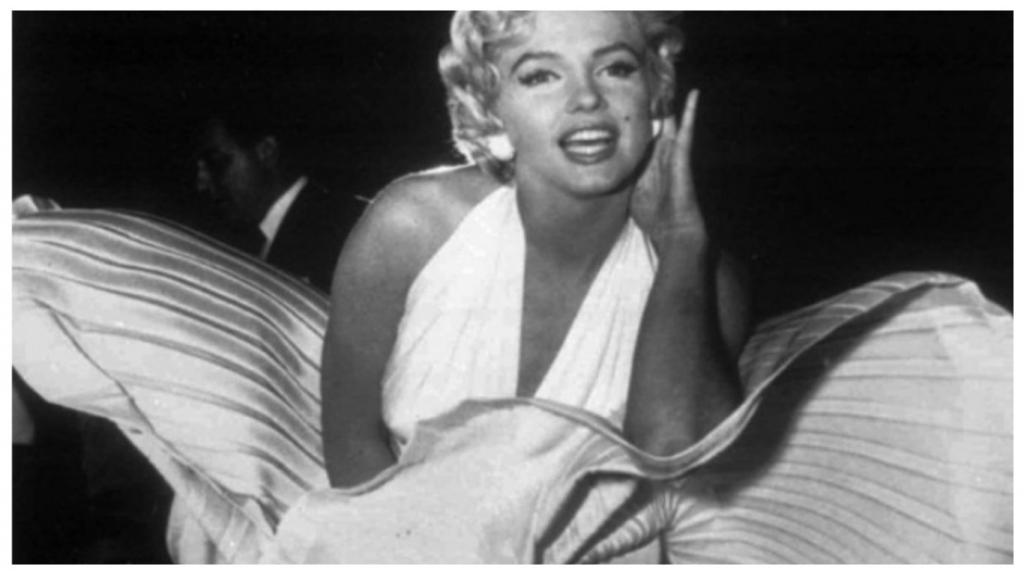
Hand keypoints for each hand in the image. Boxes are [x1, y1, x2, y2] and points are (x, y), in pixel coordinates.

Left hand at [630, 90, 706, 255]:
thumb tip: (605, 171)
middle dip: (655, 102)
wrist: (673, 233)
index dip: (638, 117)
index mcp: (649, 162)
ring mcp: (673, 155)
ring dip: (672, 100)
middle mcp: (662, 155)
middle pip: (658, 122)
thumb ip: (623, 180)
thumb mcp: (631, 195)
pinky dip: (690, 114)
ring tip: (672, 76)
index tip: (630, 96)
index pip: (643, 134)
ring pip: (672, 122)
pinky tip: (694, 95)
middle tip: (653, 74)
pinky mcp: (683, 158)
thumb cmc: (653, 218)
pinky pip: (687, 133)